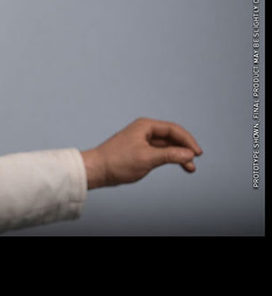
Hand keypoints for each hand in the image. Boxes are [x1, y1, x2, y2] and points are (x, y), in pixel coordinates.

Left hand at [81, 117, 202, 188]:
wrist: (97, 170)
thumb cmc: (117, 162)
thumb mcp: (147, 158)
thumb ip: (169, 155)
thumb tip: (188, 154)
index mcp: (145, 126)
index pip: (173, 130)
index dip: (188, 141)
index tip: (198, 154)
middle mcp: (144, 131)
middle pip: (172, 137)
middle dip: (185, 149)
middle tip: (194, 162)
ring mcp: (142, 141)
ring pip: (167, 146)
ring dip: (179, 155)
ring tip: (189, 168)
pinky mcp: (140, 151)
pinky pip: (160, 152)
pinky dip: (170, 158)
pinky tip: (177, 165)